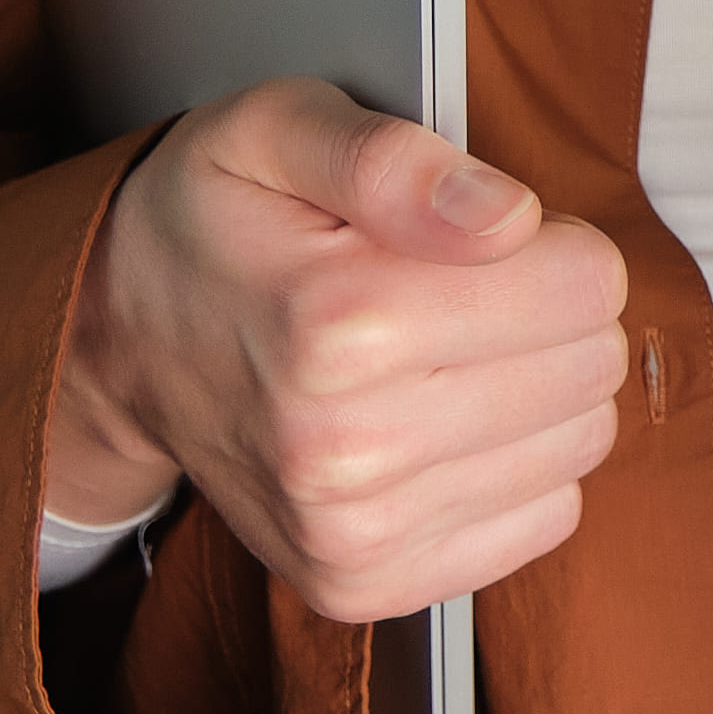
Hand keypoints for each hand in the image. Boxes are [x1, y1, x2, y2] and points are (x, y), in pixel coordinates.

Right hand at [51, 79, 628, 624]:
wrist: (121, 346)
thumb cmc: (215, 224)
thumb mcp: (276, 129)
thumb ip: (392, 157)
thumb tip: (506, 216)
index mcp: (339, 322)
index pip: (588, 285)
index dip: (553, 242)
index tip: (484, 237)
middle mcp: (348, 447)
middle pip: (591, 366)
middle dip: (549, 313)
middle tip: (458, 292)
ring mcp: (357, 532)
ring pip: (579, 444)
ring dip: (535, 390)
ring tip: (444, 355)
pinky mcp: (369, 584)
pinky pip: (546, 518)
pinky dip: (513, 466)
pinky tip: (438, 424)